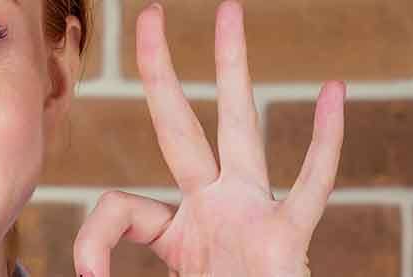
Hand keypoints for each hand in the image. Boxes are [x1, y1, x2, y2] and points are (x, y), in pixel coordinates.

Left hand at [73, 1, 345, 275]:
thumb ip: (109, 262)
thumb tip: (79, 273)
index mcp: (176, 229)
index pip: (120, 204)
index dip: (93, 237)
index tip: (88, 274)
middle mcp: (213, 209)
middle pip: (180, 126)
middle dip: (163, 71)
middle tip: (151, 14)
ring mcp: (251, 216)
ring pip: (241, 129)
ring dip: (234, 71)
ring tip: (229, 12)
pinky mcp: (287, 240)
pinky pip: (309, 186)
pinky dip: (323, 143)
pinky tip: (332, 93)